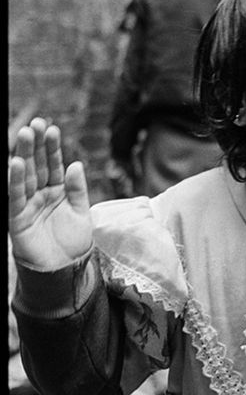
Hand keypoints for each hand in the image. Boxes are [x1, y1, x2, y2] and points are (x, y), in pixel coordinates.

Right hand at [8, 118, 92, 268]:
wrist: (65, 270)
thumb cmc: (74, 243)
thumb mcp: (82, 212)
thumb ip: (77, 189)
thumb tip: (75, 164)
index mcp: (58, 191)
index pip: (54, 165)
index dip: (52, 148)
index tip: (51, 129)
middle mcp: (41, 194)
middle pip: (37, 165)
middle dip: (36, 145)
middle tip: (35, 124)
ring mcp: (28, 204)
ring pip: (25, 176)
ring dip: (24, 155)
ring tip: (25, 135)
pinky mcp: (17, 217)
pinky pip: (15, 196)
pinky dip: (14, 180)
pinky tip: (15, 163)